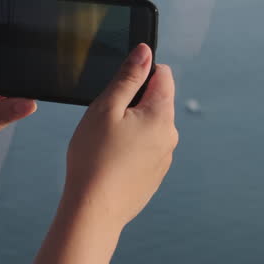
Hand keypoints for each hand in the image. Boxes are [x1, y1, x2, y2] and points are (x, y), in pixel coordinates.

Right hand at [62, 44, 176, 231]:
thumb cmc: (94, 159)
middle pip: (155, 101)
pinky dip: (128, 149)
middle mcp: (169, 136)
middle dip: (131, 103)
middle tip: (104, 120)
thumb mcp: (106, 108)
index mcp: (161, 115)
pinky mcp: (154, 175)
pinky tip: (109, 161)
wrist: (94, 211)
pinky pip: (144, 150)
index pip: (162, 75)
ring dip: (129, 127)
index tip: (117, 88)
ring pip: (148, 127)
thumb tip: (144, 52)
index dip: (138, 74)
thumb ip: (128, 77)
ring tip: (104, 144)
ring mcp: (163, 158)